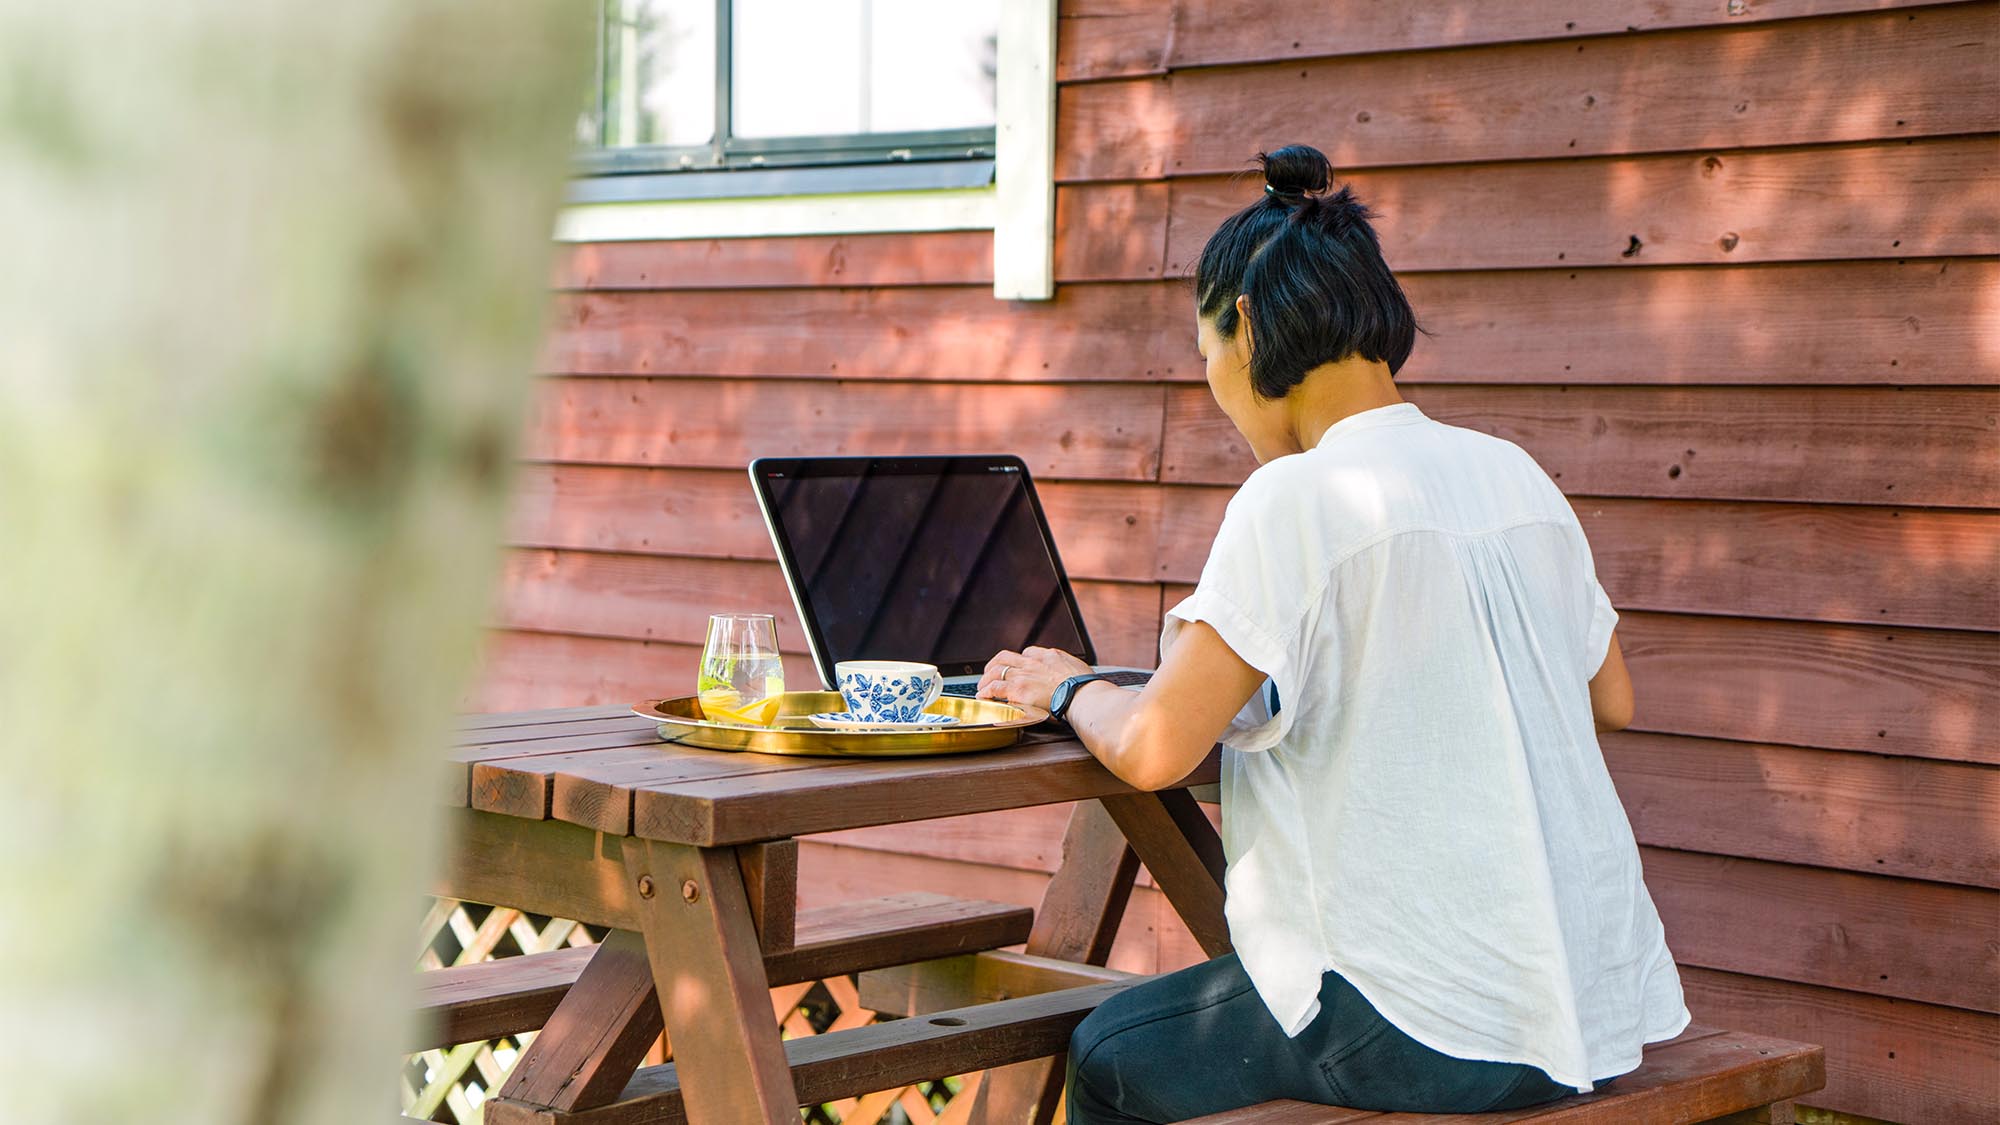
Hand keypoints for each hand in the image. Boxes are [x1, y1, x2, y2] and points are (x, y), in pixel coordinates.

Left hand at [977, 646, 1091, 710]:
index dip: (1020, 660)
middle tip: (991, 673)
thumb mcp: (1077, 669)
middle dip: (995, 665)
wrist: (1082, 695)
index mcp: (1048, 656)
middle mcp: (1033, 662)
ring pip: (996, 671)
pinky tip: (983, 696)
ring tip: (983, 687)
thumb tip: (1071, 675)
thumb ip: (1068, 669)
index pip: (1028, 652)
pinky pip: (994, 688)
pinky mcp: (1018, 690)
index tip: (1017, 668)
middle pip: (1006, 658)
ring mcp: (1023, 675)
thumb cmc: (1084, 688)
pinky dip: (985, 691)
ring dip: (986, 678)